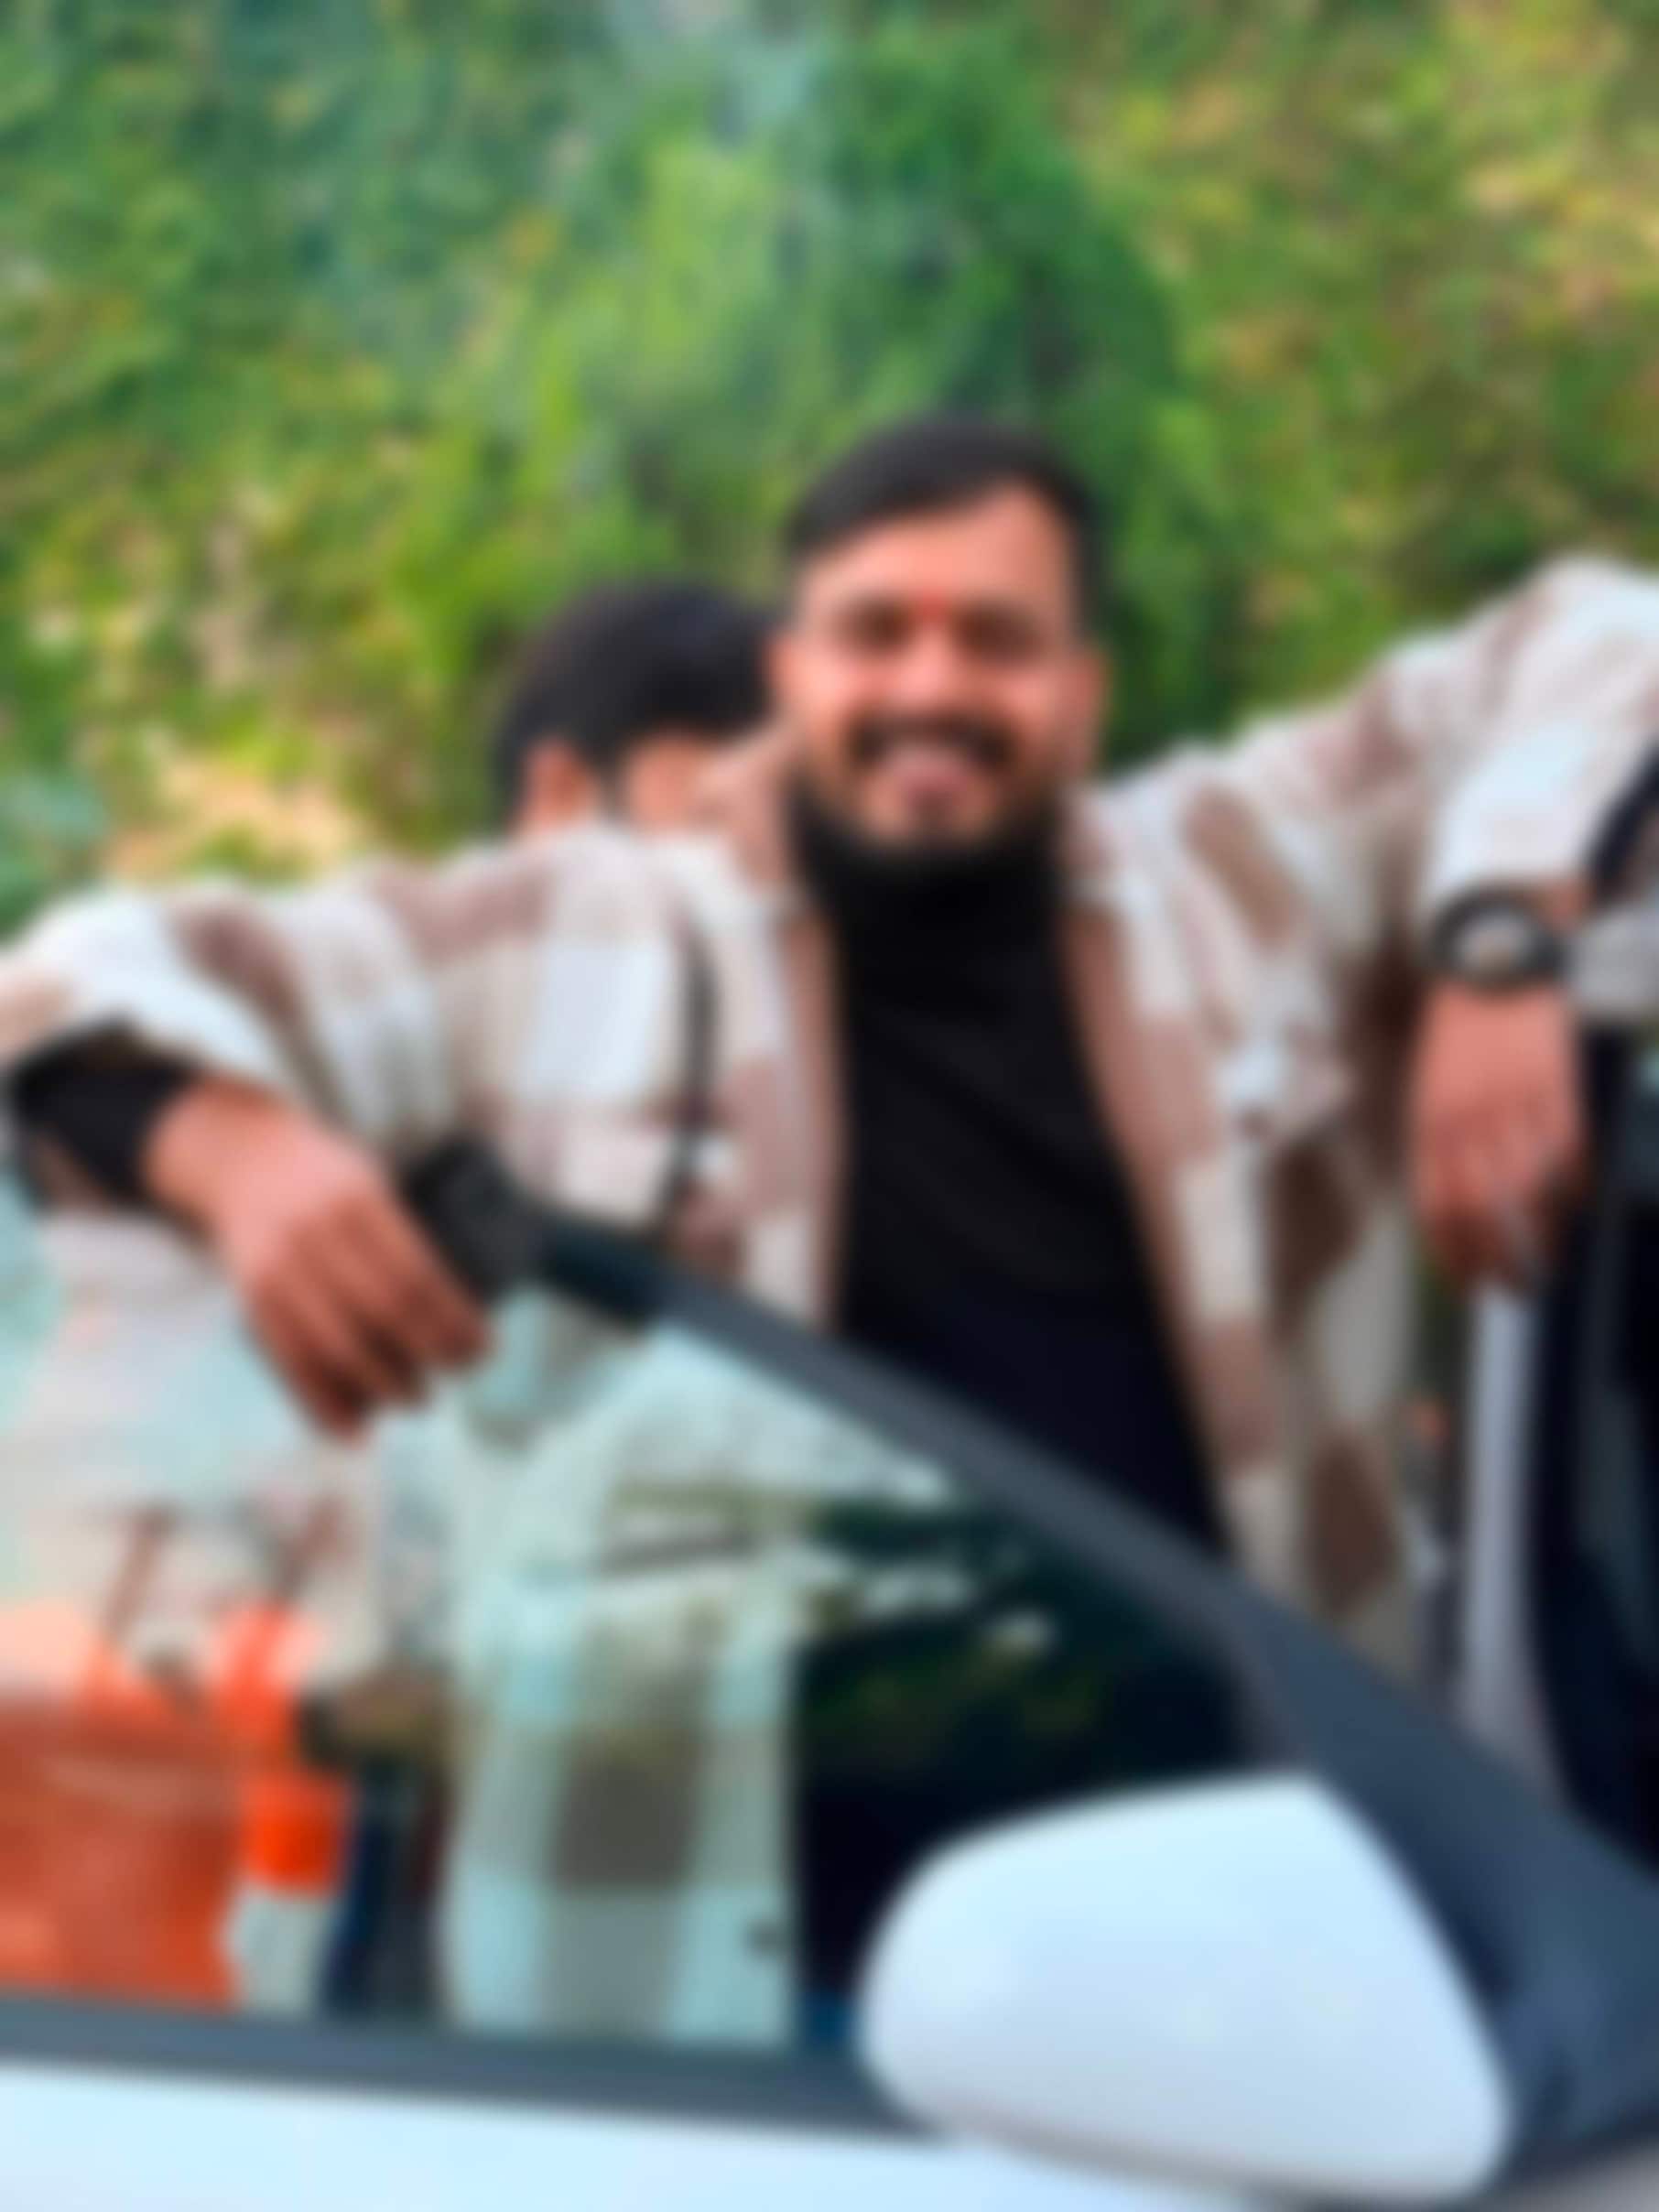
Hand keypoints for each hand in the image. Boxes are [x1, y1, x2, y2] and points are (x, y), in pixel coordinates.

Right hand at [146, 1080, 488, 1436]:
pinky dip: (323, 1402)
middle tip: (460, 1374)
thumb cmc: (328, 1179)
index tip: (484, 1349)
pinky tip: (355, 1430)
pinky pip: (290, 1361)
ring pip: (335, 1344)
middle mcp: (316, 1235)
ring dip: (382, 1384)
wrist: (243, 1161)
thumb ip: (405, 1239)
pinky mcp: (252, 1299)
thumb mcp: (371, 1184)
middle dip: (428, 1354)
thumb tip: (459, 1313)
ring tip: (418, 1401)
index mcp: (359, 1202)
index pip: (416, 1274)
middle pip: (382, 1312)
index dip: (454, 1321)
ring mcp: (279, 1268)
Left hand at [1411, 983, 1587, 1293]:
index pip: (1435, 1209)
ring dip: (1542, 1237)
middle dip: (1499, 1261)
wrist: (1489, 960)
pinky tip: (1577, 1207)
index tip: (1467, 1285)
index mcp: (1428, 1121)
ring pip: (1529, 1190)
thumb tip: (1449, 1211)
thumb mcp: (1428, 1088)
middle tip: (1515, 1288)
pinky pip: (1570, 1150)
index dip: (1452, 1256)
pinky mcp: (1555, 1083)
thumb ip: (1437, 1144)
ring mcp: (1513, 1102)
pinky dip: (1576, 1187)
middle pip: (1483, 1211)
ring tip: (1549, 1262)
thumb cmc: (1456, 1033)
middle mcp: (1467, 1119)